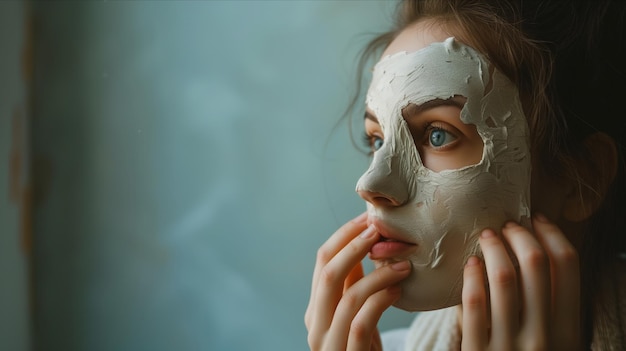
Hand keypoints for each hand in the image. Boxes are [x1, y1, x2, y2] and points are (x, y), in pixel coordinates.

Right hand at [305, 212, 411, 350]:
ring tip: (403, 263)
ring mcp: (328, 343)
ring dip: (378, 273)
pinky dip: (380, 301)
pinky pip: (361, 322)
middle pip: (328, 272)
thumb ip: (353, 285)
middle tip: (381, 229)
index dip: (345, 235)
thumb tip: (362, 242)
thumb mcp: (354, 314)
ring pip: (347, 296)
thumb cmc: (363, 348)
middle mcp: (314, 324)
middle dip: (356, 245)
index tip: (369, 218)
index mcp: (314, 308)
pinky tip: (398, 291)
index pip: (322, 261)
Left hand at [461, 213, 580, 349]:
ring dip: (493, 248)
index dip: (552, 234)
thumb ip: (548, 308)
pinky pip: (473, 305)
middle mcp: (545, 339)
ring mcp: (510, 347)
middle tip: (508, 224)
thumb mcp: (551, 341)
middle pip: (536, 265)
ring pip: (503, 278)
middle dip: (520, 234)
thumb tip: (534, 251)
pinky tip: (470, 264)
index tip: (537, 219)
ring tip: (487, 237)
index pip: (568, 267)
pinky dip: (472, 277)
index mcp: (569, 333)